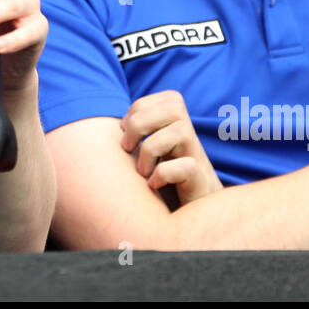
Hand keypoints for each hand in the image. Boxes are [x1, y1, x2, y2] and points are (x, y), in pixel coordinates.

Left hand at [119, 90, 222, 207]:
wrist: (188, 210)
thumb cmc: (160, 178)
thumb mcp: (148, 151)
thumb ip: (137, 133)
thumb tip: (107, 123)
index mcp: (178, 124)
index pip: (163, 98)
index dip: (137, 111)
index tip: (126, 134)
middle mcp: (190, 136)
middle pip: (173, 106)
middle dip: (140, 123)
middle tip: (128, 148)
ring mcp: (197, 157)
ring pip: (181, 131)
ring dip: (151, 149)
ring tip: (141, 170)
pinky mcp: (200, 180)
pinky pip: (186, 166)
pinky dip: (163, 174)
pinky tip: (152, 185)